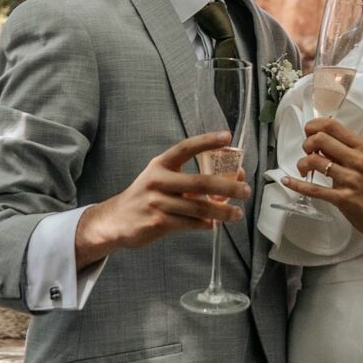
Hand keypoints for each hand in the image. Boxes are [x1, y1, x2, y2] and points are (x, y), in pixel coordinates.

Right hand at [75, 131, 249, 264]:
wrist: (116, 220)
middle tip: (245, 191)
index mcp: (160, 165)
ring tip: (236, 213)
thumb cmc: (146, 197)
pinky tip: (213, 224)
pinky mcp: (158, 222)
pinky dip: (205, 224)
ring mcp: (158, 202)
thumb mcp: (160, 180)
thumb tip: (227, 182)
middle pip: (200, 183)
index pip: (186, 148)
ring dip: (222, 211)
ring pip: (199, 208)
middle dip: (228, 187)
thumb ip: (188, 180)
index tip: (227, 137)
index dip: (207, 141)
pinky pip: (190, 224)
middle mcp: (158, 181)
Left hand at [281, 118, 362, 243]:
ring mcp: (350, 179)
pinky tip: (288, 181)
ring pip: (314, 161)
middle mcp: (356, 160)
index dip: (313, 126)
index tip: (308, 132)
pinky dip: (297, 184)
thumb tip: (322, 144)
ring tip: (303, 170)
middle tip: (307, 153)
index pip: (331, 125)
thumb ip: (346, 152)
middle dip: (306, 144)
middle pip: (319, 139)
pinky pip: (314, 189)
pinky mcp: (344, 199)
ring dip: (301, 164)